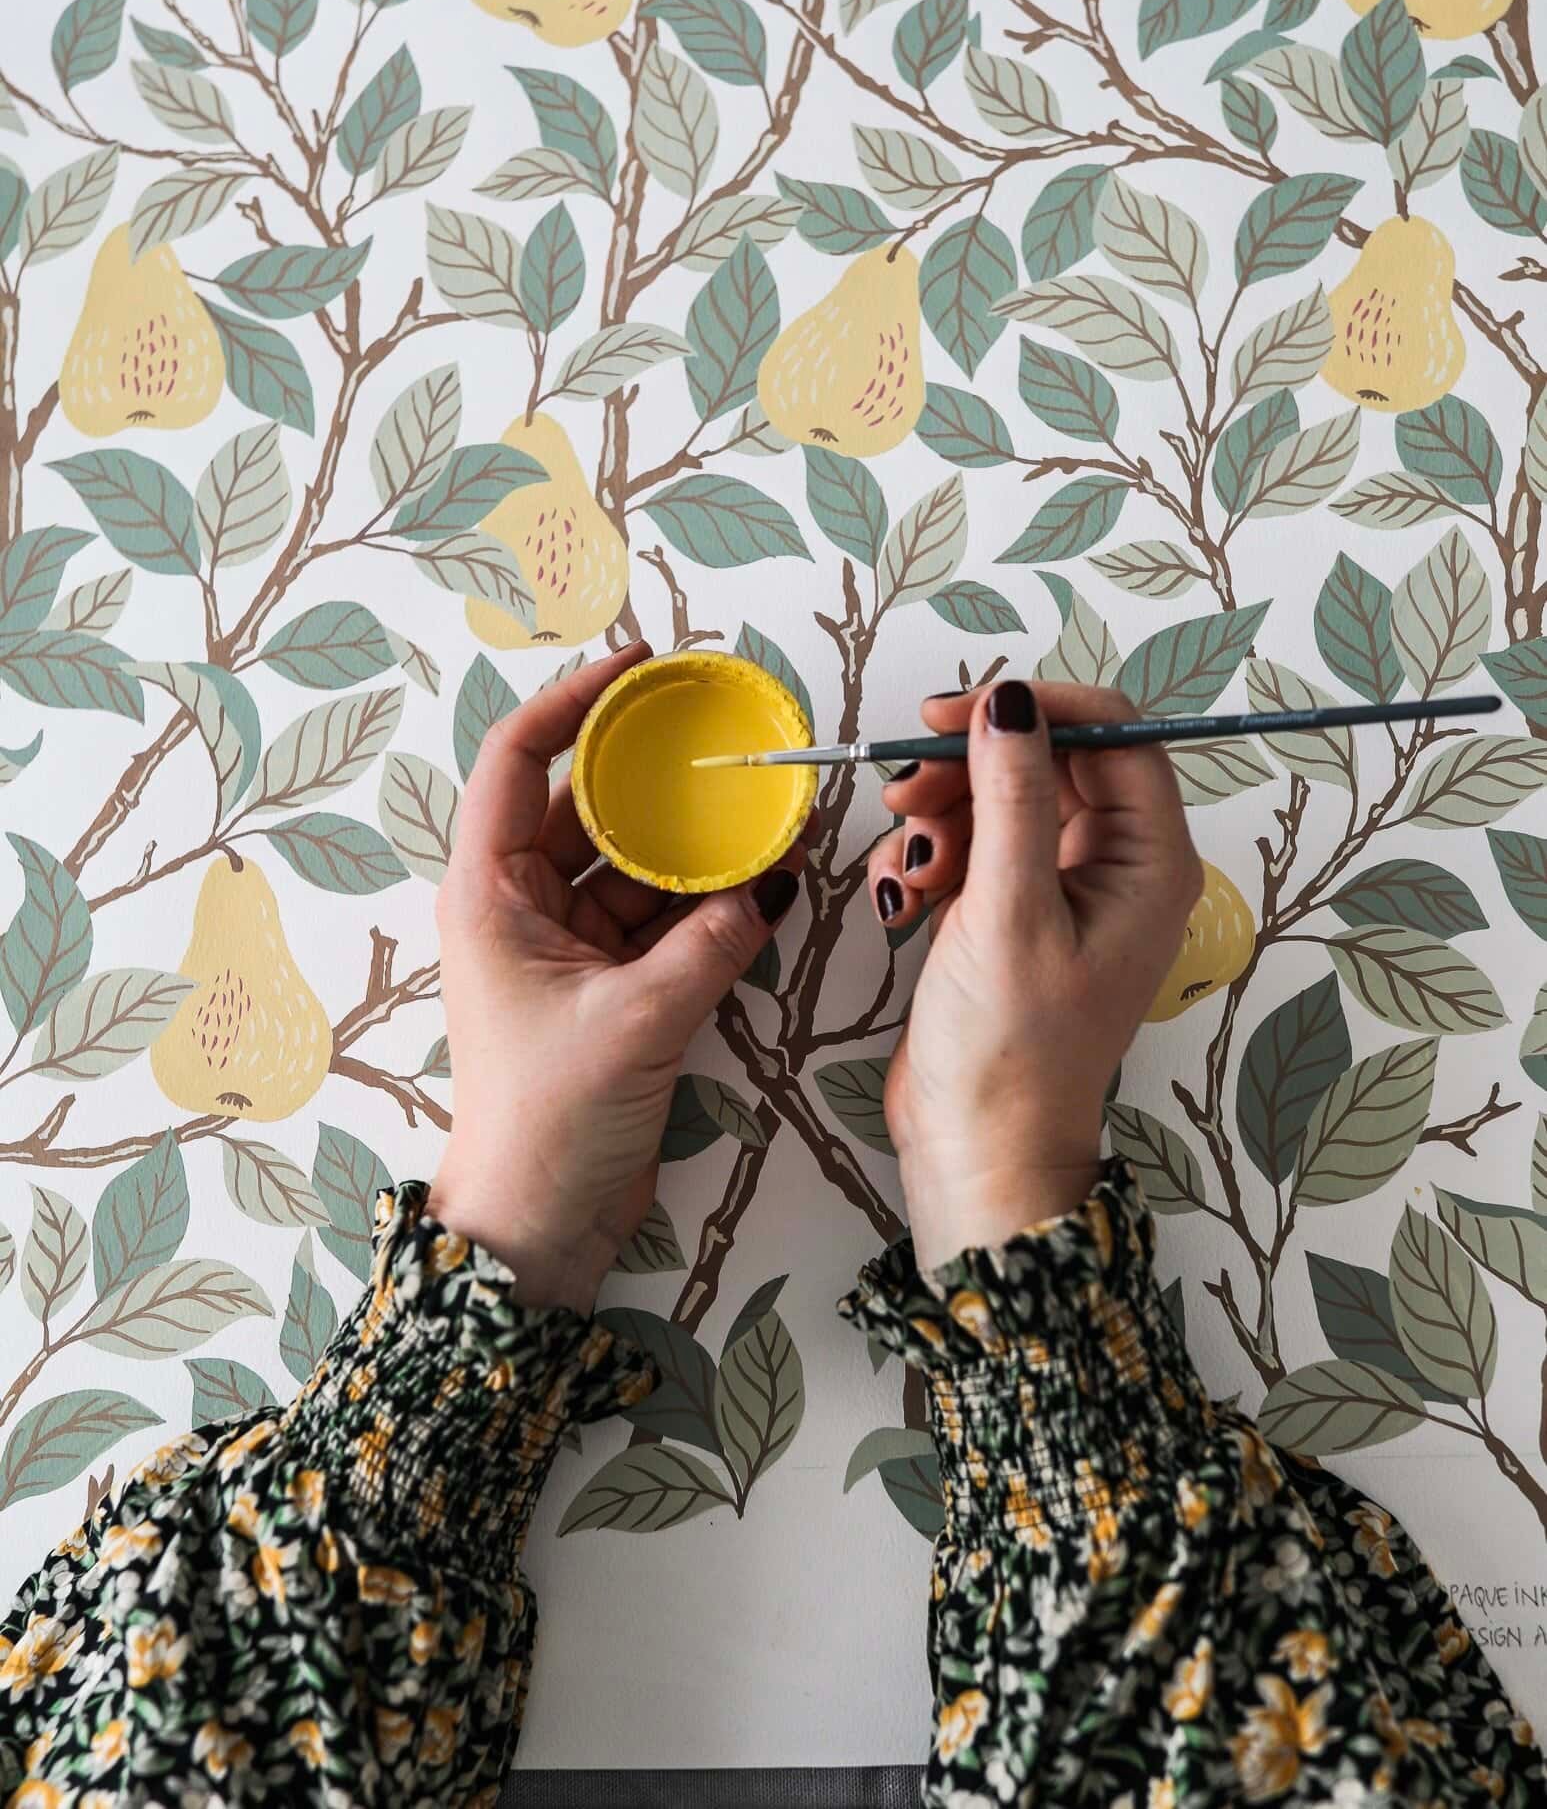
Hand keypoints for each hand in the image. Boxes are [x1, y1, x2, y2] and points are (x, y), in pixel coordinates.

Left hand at [427, 643, 807, 1310]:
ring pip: (633, 863)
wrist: (537, 1227)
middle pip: (587, 805)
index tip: (641, 665)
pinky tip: (763, 885)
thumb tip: (768, 890)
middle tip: (723, 738)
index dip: (573, 699)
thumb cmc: (548, 1124)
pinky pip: (660, 917)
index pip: (518, 758)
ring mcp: (564, 946)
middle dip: (655, 775)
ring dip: (693, 845)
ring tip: (764, 815)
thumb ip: (709, 945)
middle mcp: (520, 905)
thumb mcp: (636, 1022)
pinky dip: (705, 902)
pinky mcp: (606, 986)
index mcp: (489, 892)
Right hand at [869, 680, 1201, 1266]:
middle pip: (1046, 759)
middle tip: (907, 790)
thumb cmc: (1012, 1049)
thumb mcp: (1008, 910)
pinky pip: (971, 842)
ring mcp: (1061, 886)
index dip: (1035, 710)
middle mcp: (1116, 864)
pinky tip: (906, 900)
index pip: (1112, 733)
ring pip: (998, 797)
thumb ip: (1011, 794)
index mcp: (1150, 860)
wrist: (977, 1149)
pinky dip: (931, 856)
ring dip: (941, 815)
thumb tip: (1011, 701)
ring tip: (910, 868)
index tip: (954, 715)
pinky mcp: (1011, 908)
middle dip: (970, 766)